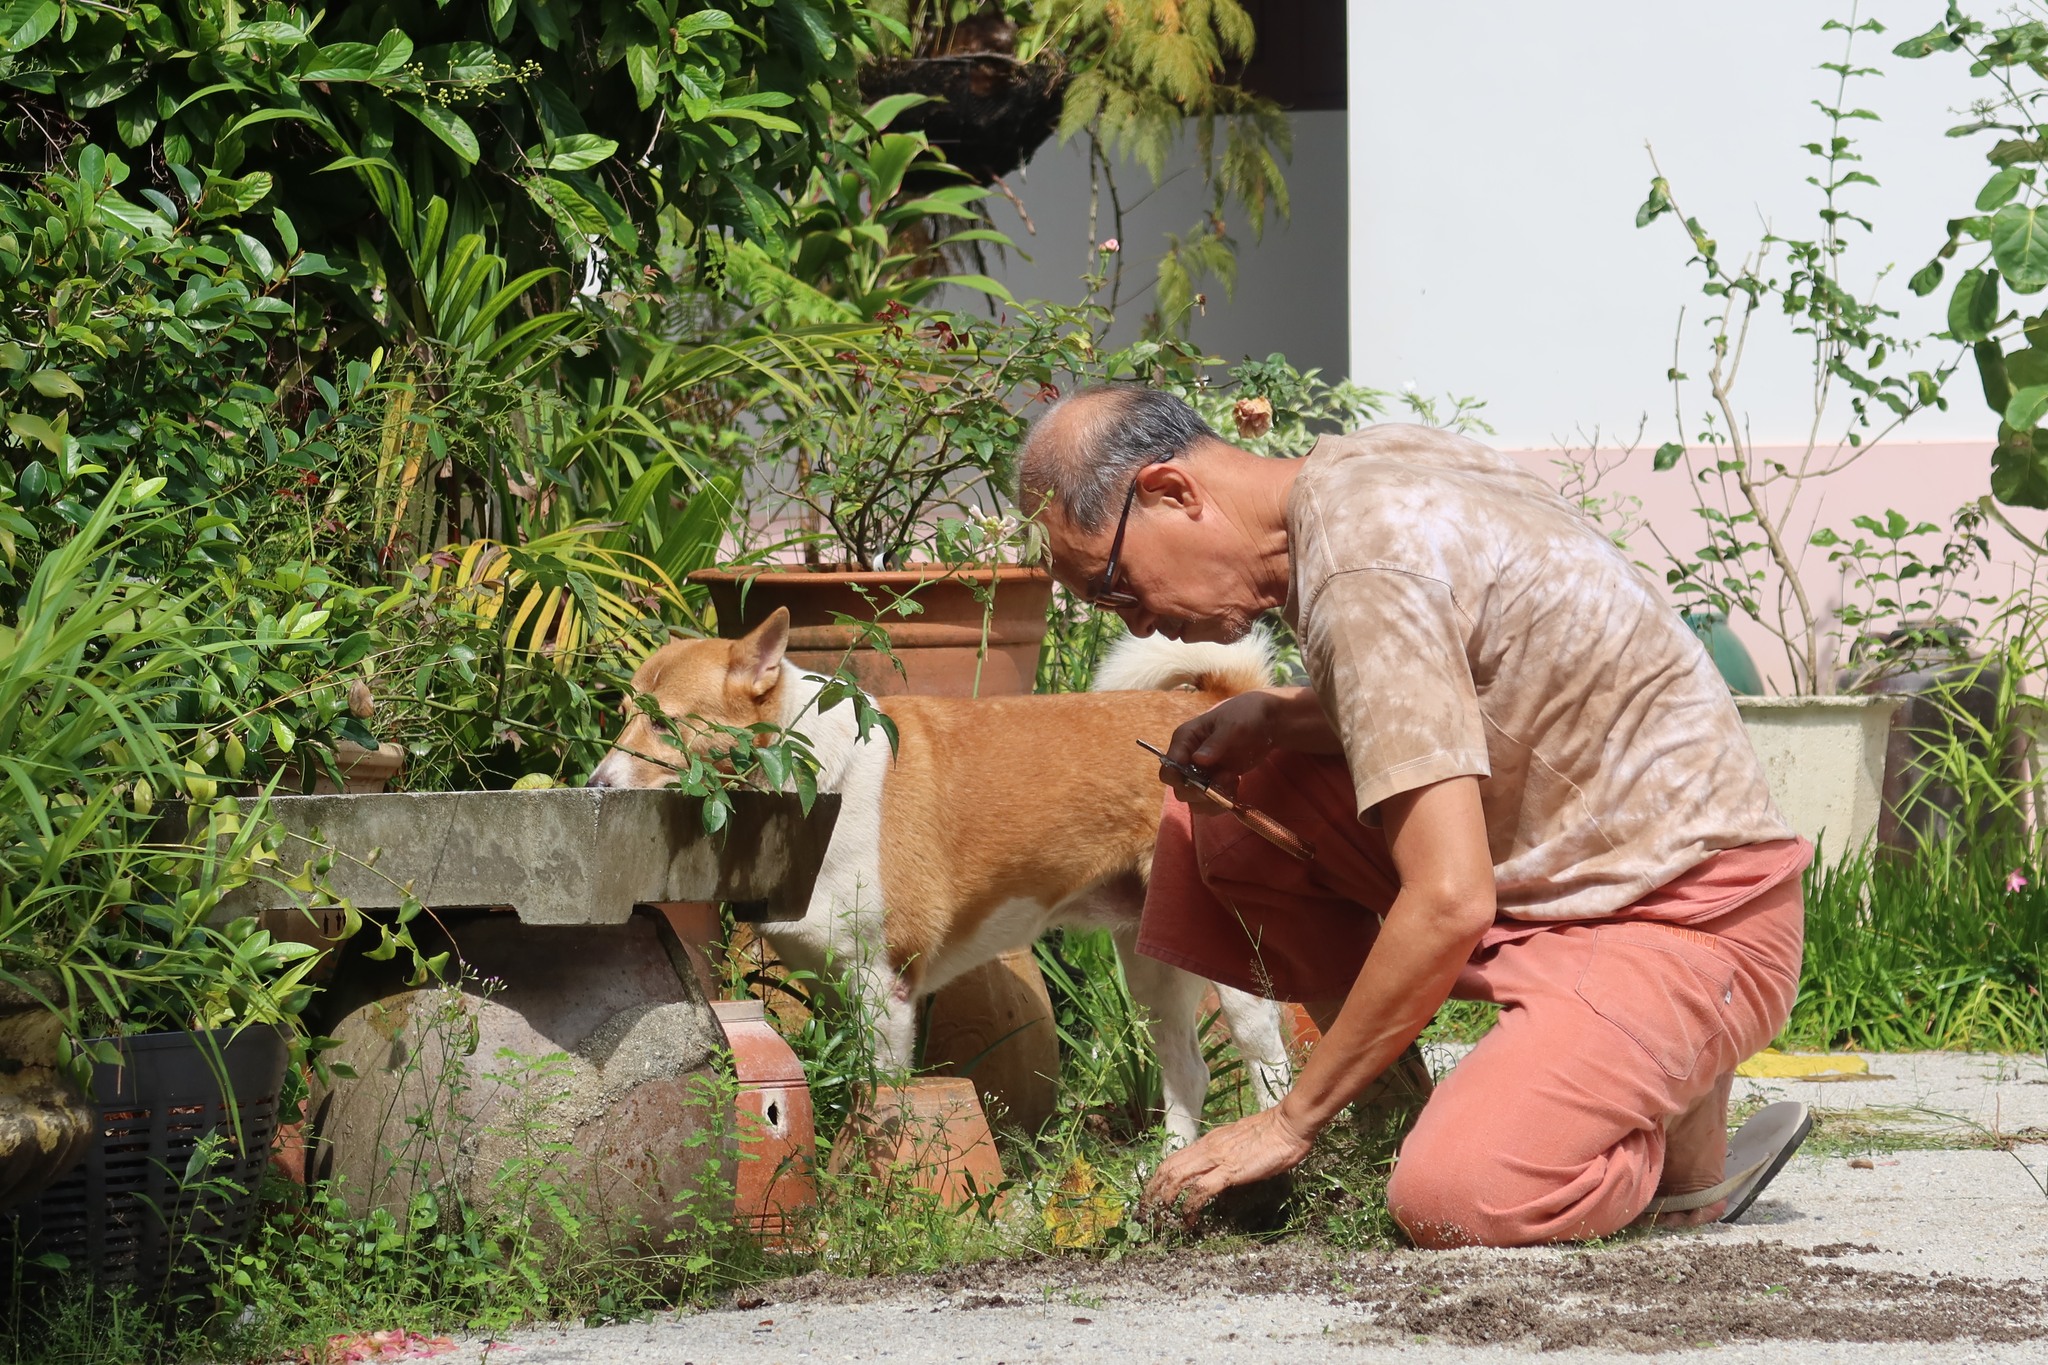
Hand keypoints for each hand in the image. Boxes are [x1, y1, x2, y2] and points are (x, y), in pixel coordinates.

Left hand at [1139, 1104, 1317, 1230]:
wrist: (1289, 1125)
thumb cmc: (1273, 1133)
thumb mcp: (1241, 1143)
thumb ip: (1227, 1154)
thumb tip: (1220, 1169)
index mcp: (1209, 1141)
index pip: (1174, 1158)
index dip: (1158, 1177)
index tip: (1152, 1194)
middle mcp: (1207, 1148)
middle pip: (1168, 1168)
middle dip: (1152, 1190)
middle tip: (1146, 1211)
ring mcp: (1216, 1158)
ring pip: (1177, 1177)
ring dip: (1164, 1199)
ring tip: (1160, 1217)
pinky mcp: (1229, 1170)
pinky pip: (1201, 1189)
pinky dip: (1189, 1205)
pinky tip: (1187, 1219)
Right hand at [1161, 692, 1278, 804]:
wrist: (1267, 721)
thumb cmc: (1247, 715)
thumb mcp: (1234, 725)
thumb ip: (1216, 743)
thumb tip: (1198, 759)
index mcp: (1185, 739)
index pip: (1169, 768)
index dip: (1181, 780)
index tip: (1204, 782)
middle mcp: (1187, 758)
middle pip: (1180, 789)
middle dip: (1201, 792)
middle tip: (1225, 779)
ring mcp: (1201, 772)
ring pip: (1195, 801)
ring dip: (1214, 799)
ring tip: (1233, 781)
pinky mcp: (1214, 782)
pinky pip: (1210, 803)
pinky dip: (1223, 801)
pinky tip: (1236, 784)